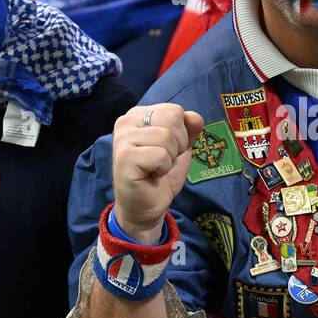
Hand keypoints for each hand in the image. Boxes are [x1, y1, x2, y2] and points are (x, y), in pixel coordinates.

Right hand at [111, 104, 204, 243]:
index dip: (181, 133)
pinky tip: (151, 175)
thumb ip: (189, 129)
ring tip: (156, 168)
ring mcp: (122, 139)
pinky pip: (161, 155)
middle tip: (163, 160)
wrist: (146, 207)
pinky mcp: (124, 157)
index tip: (167, 150)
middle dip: (178, 144)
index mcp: (138, 115)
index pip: (174, 110)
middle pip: (172, 119)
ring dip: (170, 158)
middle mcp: (126, 122)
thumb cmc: (160, 175)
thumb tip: (195, 117)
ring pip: (167, 137)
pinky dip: (163, 168)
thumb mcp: (181, 147)